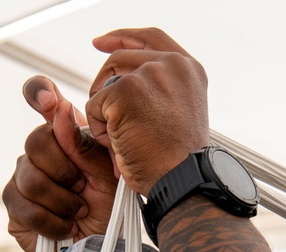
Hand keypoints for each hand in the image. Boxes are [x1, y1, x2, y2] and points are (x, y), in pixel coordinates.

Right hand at [3, 76, 117, 251]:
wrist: (102, 248)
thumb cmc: (109, 207)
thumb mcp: (107, 174)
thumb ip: (84, 144)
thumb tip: (60, 110)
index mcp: (64, 135)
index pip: (41, 97)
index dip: (39, 92)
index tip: (49, 100)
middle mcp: (39, 152)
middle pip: (35, 142)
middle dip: (65, 171)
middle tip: (84, 188)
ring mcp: (22, 178)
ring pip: (29, 178)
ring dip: (62, 201)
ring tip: (79, 211)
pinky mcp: (15, 207)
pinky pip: (24, 206)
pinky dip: (51, 221)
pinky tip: (65, 226)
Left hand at [85, 28, 210, 195]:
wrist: (182, 178)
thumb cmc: (180, 160)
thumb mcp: (180, 114)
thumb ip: (162, 89)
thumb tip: (121, 78)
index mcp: (189, 69)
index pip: (151, 37)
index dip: (123, 37)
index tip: (101, 43)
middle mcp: (172, 65)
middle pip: (119, 58)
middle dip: (103, 84)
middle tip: (103, 115)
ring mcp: (149, 74)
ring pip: (105, 84)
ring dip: (106, 114)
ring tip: (124, 139)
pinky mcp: (127, 90)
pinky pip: (95, 105)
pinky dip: (101, 130)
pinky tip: (121, 145)